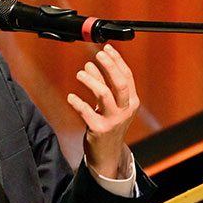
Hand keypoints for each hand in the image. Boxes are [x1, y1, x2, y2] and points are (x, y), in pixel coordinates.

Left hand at [67, 45, 139, 180]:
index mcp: (131, 102)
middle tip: (98, 55)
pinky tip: (71, 97)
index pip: (127, 76)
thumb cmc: (109, 125)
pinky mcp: (99, 129)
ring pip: (104, 94)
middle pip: (120, 83)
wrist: (107, 155)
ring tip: (80, 73)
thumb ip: (102, 84)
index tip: (106, 48)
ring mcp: (113, 120)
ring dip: (91, 80)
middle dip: (109, 66)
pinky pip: (87, 111)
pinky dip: (77, 102)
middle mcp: (125, 110)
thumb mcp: (109, 104)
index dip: (117, 60)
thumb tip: (90, 64)